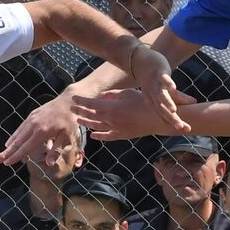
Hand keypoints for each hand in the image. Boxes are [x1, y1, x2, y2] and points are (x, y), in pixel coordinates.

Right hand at [0, 94, 78, 167]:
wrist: (69, 102)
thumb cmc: (70, 122)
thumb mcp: (68, 138)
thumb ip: (57, 151)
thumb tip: (49, 164)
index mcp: (42, 133)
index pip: (25, 148)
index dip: (15, 156)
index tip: (6, 163)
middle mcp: (34, 126)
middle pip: (17, 142)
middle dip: (6, 153)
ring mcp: (31, 119)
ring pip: (17, 135)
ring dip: (8, 146)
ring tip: (1, 154)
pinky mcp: (32, 115)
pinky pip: (20, 128)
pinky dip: (14, 136)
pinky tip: (9, 143)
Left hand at [71, 86, 195, 140]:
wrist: (158, 119)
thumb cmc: (144, 102)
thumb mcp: (127, 93)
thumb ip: (112, 95)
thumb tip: (100, 96)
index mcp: (112, 107)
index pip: (91, 104)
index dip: (81, 101)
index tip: (73, 99)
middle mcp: (111, 119)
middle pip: (91, 115)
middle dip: (80, 111)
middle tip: (71, 109)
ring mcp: (116, 129)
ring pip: (97, 127)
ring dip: (87, 123)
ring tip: (78, 121)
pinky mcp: (122, 135)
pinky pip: (107, 136)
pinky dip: (99, 136)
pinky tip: (93, 135)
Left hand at [130, 46, 191, 132]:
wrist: (140, 62)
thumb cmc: (156, 78)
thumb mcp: (166, 89)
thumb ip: (179, 97)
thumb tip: (194, 103)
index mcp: (155, 102)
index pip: (165, 115)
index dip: (174, 123)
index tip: (186, 130)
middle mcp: (154, 95)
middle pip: (163, 109)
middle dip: (172, 119)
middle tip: (181, 127)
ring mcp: (155, 84)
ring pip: (161, 95)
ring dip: (167, 102)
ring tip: (174, 110)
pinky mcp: (158, 73)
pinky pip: (162, 78)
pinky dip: (167, 83)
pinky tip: (173, 87)